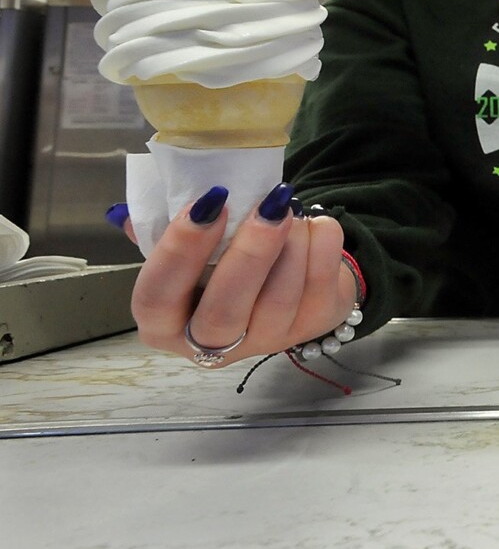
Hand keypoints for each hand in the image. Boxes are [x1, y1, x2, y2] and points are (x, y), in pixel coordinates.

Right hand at [126, 184, 355, 366]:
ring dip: (290, 247)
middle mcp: (212, 343)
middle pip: (223, 312)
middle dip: (249, 255)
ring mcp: (266, 340)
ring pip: (278, 302)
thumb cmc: (220, 256)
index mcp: (165, 323)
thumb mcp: (188, 245)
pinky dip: (322, 248)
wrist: (283, 270)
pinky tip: (316, 224)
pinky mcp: (311, 327)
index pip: (156, 297)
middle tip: (267, 207)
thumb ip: (159, 230)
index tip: (207, 205)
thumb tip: (126, 214)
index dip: (178, 252)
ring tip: (290, 209)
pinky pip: (320, 290)